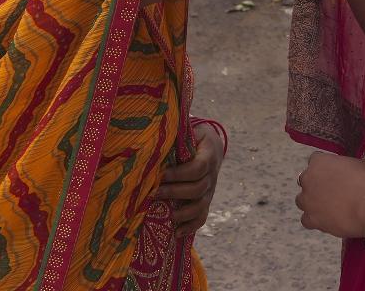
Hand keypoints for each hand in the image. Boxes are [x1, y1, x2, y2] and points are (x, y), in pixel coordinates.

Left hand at [155, 122, 224, 236]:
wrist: (211, 146)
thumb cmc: (193, 136)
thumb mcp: (189, 131)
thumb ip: (177, 136)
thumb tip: (153, 138)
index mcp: (208, 155)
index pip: (198, 168)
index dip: (180, 174)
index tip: (161, 175)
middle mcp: (212, 175)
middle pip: (198, 189)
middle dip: (174, 193)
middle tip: (154, 194)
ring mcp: (210, 190)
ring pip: (200, 206)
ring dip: (182, 213)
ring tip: (166, 215)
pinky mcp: (205, 201)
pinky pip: (202, 217)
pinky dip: (190, 227)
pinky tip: (177, 233)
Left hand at [295, 152, 364, 238]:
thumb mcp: (356, 164)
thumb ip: (341, 167)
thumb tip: (341, 173)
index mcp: (319, 161)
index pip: (316, 160)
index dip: (325, 168)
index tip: (334, 174)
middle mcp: (308, 178)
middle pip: (306, 180)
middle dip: (315, 185)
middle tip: (331, 192)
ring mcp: (307, 199)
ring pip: (302, 200)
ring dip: (312, 202)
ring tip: (328, 208)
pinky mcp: (310, 218)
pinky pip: (306, 220)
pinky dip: (314, 220)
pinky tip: (326, 220)